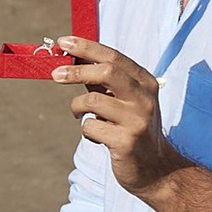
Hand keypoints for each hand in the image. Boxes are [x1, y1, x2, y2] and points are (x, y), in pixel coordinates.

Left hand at [55, 39, 179, 194]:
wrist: (155, 168)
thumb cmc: (132, 128)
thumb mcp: (123, 100)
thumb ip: (103, 81)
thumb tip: (72, 59)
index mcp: (145, 82)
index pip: (114, 57)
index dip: (87, 47)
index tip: (63, 42)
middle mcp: (144, 98)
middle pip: (107, 72)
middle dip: (77, 71)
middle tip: (55, 74)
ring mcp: (137, 120)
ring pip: (92, 101)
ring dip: (78, 107)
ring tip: (80, 115)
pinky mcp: (126, 142)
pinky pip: (91, 128)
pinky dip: (87, 131)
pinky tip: (99, 137)